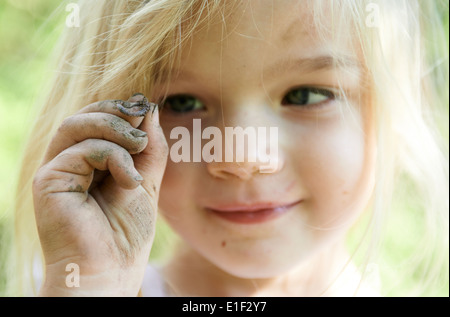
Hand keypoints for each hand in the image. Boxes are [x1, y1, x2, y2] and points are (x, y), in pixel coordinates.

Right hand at [32, 93, 167, 295]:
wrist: (109, 272)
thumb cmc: (126, 236)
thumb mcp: (146, 183)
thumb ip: (148, 150)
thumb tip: (149, 109)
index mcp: (88, 164)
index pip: (98, 122)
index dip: (121, 110)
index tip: (147, 111)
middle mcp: (68, 164)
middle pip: (84, 117)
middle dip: (116, 111)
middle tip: (141, 117)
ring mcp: (57, 171)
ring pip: (77, 125)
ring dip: (114, 127)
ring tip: (139, 145)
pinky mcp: (49, 180)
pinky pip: (81, 149)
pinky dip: (112, 156)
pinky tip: (129, 181)